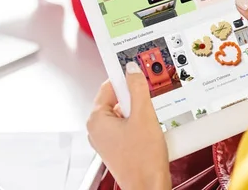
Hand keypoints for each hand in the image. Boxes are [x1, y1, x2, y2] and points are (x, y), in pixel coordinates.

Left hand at [87, 63, 170, 189]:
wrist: (149, 186)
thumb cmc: (143, 159)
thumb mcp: (144, 115)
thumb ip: (137, 88)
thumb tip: (131, 70)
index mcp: (96, 119)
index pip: (108, 86)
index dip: (125, 78)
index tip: (138, 72)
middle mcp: (97, 129)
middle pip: (117, 99)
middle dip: (134, 96)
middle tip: (149, 97)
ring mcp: (107, 139)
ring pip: (123, 112)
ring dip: (138, 110)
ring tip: (151, 116)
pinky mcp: (118, 147)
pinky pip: (127, 125)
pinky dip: (139, 122)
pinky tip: (151, 127)